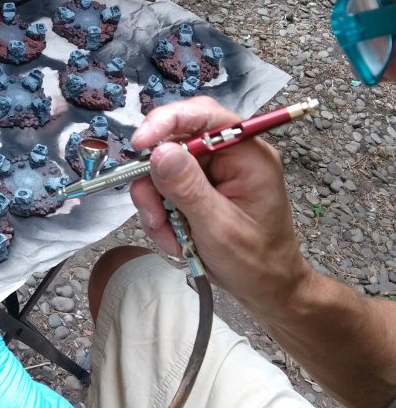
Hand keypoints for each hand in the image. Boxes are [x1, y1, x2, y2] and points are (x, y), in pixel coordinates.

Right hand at [129, 97, 310, 313]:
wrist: (268, 291)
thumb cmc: (256, 262)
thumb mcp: (218, 227)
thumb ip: (188, 188)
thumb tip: (159, 151)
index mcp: (248, 155)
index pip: (205, 116)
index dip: (168, 121)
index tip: (139, 144)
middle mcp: (230, 156)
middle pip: (176, 143)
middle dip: (156, 180)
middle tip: (153, 213)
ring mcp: (214, 173)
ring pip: (164, 170)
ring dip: (157, 205)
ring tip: (170, 237)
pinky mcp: (200, 190)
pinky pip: (166, 190)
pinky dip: (162, 215)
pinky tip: (175, 239)